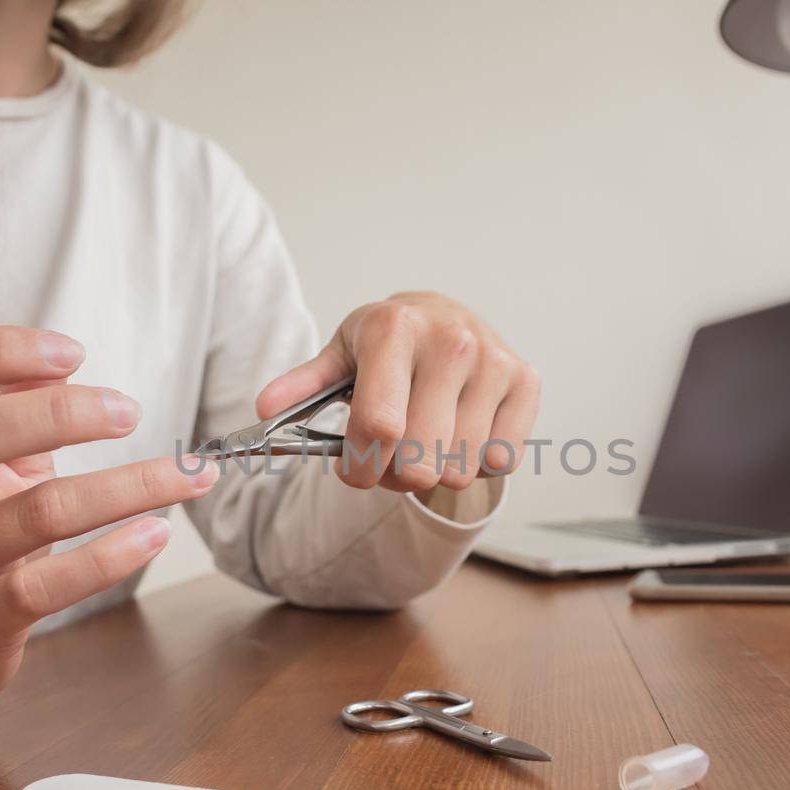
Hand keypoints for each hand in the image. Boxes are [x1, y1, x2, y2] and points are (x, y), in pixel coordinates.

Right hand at [0, 326, 218, 727]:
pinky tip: (156, 533)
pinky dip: (111, 556)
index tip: (73, 352)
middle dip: (54, 414)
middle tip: (128, 411)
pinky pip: (46, 586)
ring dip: (122, 487)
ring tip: (185, 474)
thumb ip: (9, 406)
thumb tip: (61, 359)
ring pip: (32, 514)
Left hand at [256, 293, 539, 492]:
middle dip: (396, 475)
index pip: (378, 427)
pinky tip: (461, 431)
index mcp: (394, 329)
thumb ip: (303, 386)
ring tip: (426, 438)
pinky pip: (499, 461)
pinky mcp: (526, 380)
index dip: (360, 467)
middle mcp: (449, 341)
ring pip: (459, 468)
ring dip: (437, 470)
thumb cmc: (390, 344)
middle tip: (391, 456)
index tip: (354, 470)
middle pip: (420, 461)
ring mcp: (493, 360)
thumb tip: (263, 409)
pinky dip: (476, 462)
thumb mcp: (341, 355)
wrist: (447, 314)